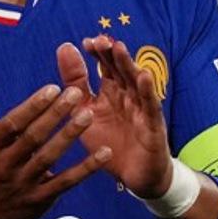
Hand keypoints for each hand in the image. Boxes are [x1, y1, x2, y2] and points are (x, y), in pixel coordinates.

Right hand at [0, 67, 110, 218]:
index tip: (53, 88)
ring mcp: (24, 183)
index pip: (13, 123)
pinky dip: (86, 168)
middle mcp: (6, 164)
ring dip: (69, 136)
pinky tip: (104, 152)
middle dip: (55, 115)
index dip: (33, 106)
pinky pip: (66, 182)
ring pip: (49, 157)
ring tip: (88, 115)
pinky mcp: (42, 198)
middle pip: (33, 138)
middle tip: (76, 94)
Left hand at [56, 37, 172, 197]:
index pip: (106, 67)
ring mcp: (142, 109)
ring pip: (136, 83)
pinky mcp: (153, 125)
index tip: (86, 43)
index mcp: (112, 93)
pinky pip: (151, 105)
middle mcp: (128, 96)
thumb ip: (75, 83)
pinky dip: (147, 90)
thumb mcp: (86, 112)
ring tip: (119, 49)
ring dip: (128, 65)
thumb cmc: (111, 144)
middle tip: (101, 41)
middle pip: (121, 70)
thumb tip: (64, 47)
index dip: (98, 54)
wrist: (134, 177)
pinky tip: (143, 77)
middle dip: (112, 55)